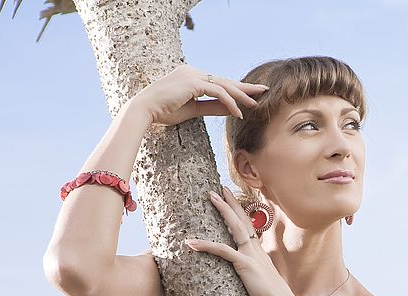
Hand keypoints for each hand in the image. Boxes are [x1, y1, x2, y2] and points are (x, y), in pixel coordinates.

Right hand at [131, 64, 268, 126]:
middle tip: (264, 91)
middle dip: (245, 87)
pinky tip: (238, 112)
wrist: (144, 110)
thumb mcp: (193, 110)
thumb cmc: (165, 111)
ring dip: (241, 97)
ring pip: (223, 85)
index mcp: (191, 76)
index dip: (237, 89)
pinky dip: (230, 102)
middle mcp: (193, 71)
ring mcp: (192, 75)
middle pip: (225, 80)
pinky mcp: (192, 82)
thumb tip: (232, 110)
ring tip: (255, 106)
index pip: (219, 82)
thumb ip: (213, 107)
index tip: (252, 94)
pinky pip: (217, 92)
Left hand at [184, 187, 296, 295]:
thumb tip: (248, 278)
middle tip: (219, 189)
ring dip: (222, 210)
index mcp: (259, 253)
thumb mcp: (262, 283)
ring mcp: (251, 255)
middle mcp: (256, 250)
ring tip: (210, 197)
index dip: (239, 212)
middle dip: (231, 202)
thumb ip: (254, 276)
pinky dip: (206, 245)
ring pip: (235, 226)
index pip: (248, 227)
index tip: (231, 200)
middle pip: (242, 219)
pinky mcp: (245, 264)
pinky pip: (222, 251)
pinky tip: (191, 242)